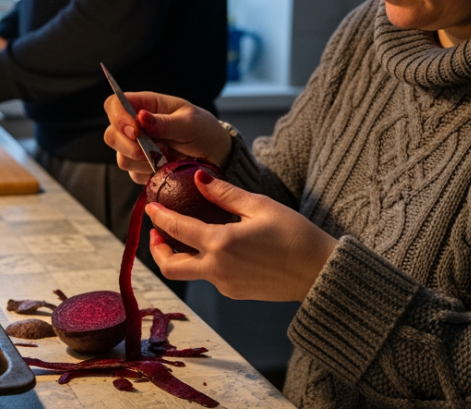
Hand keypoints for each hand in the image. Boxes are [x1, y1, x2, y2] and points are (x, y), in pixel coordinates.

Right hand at [102, 92, 231, 182]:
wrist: (215, 155)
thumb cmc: (203, 130)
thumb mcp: (190, 122)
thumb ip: (165, 122)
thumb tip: (141, 116)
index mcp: (145, 106)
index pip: (114, 104)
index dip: (118, 116)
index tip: (134, 131)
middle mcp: (135, 127)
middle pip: (111, 135)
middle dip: (129, 146)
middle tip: (155, 149)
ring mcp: (136, 149)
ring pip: (121, 158)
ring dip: (144, 161)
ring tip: (168, 156)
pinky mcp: (141, 169)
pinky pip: (134, 175)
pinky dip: (150, 174)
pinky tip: (167, 167)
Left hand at [146, 170, 337, 301]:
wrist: (320, 271)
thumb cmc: (295, 235)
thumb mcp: (259, 206)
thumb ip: (224, 193)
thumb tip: (198, 178)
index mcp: (221, 243)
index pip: (176, 229)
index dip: (158, 217)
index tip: (150, 207)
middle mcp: (217, 269)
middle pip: (170, 267)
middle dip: (157, 249)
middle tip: (158, 231)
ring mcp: (225, 285)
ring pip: (190, 274)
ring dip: (180, 256)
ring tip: (186, 236)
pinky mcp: (235, 293)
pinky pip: (210, 278)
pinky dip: (203, 262)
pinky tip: (216, 247)